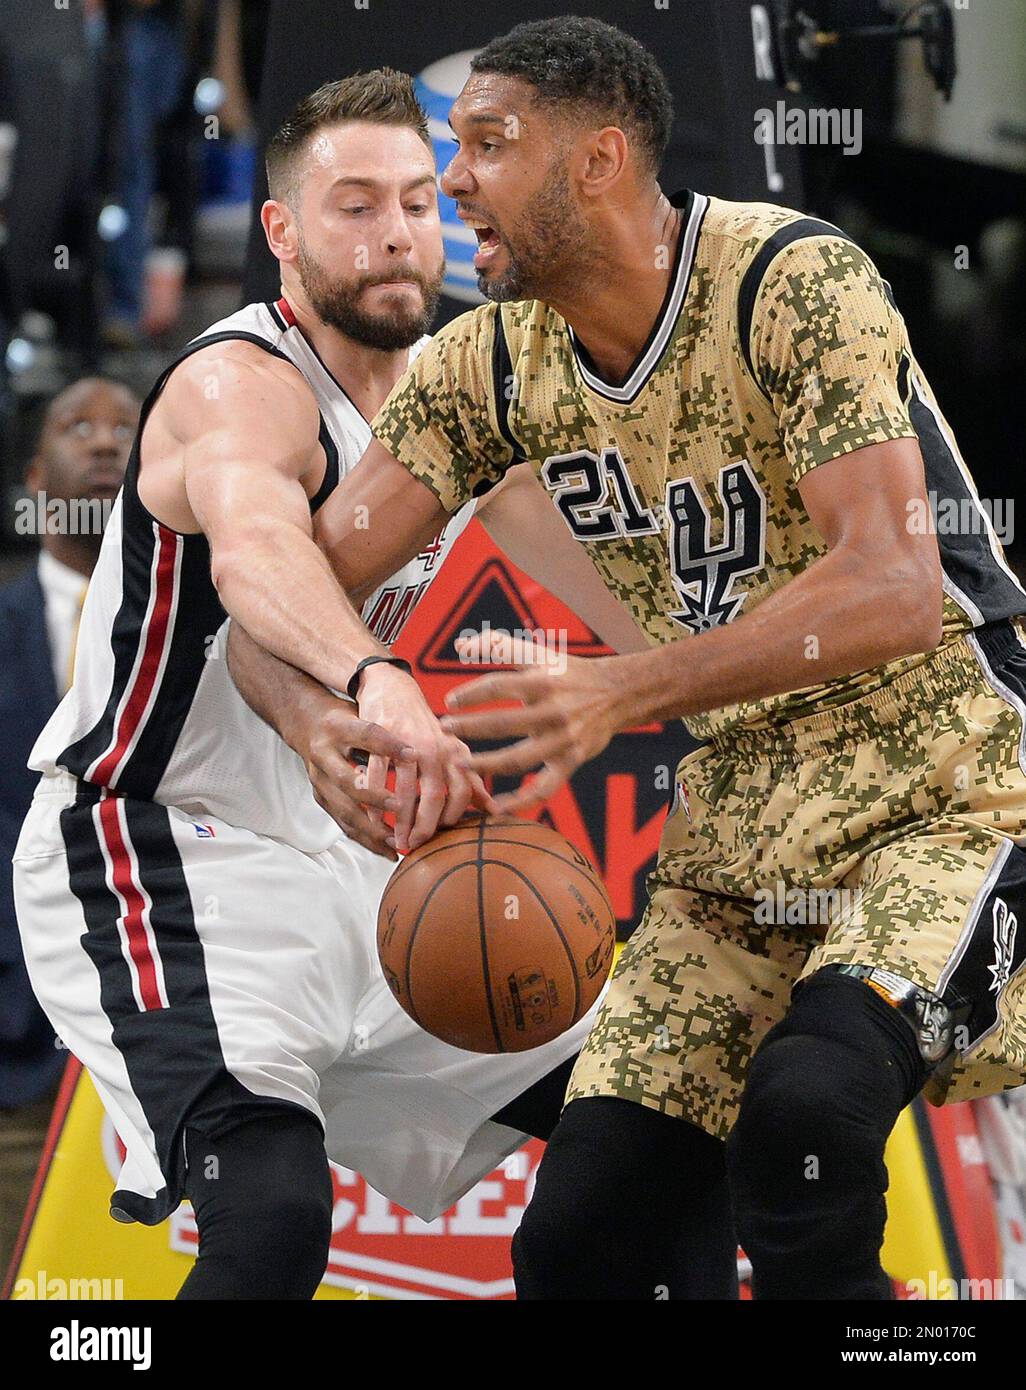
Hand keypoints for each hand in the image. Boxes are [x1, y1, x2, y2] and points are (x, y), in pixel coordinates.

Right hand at [295, 696, 412, 859]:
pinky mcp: (321, 797)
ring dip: (371, 828)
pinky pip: (343, 823)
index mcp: (337, 728)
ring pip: (344, 809)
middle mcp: (322, 754)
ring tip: (397, 840)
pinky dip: (366, 839)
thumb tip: (419, 750)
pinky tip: (387, 850)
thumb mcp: (364, 712)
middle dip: (373, 797)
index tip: (413, 753)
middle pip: (346, 781)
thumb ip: (387, 730)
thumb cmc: (347, 718)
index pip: (366, 735)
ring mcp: (318, 779)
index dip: (388, 744)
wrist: (307, 723)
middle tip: (400, 806)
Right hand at [354, 663, 495, 851]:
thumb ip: (472, 782)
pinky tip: (372, 816)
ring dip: (400, 818)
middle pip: (435, 794)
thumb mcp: (454, 751)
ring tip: (395, 839)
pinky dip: (374, 798)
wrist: (395, 690)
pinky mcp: (382, 738)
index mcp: (456, 753)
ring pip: (405, 788)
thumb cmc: (426, 729)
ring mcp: (409, 742)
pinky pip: (378, 774)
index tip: (441, 837)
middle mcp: (436, 748)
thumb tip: (496, 812)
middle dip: (425, 825)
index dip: (454, 817)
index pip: (463, 792)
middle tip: (414, 846)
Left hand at [440, 632, 630, 813]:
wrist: (617, 693)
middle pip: (503, 723)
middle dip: (469, 728)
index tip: (450, 701)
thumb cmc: (569, 672)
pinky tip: (496, 808)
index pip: (497, 686)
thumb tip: (460, 644)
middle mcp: (553, 711)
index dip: (470, 694)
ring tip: (460, 764)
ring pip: (518, 759)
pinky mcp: (571, 761)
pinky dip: (521, 801)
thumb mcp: (539, 654)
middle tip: (444, 730)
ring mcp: (563, 739)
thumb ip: (498, 646)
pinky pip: (544, 788)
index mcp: (543, 681)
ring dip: (486, 764)